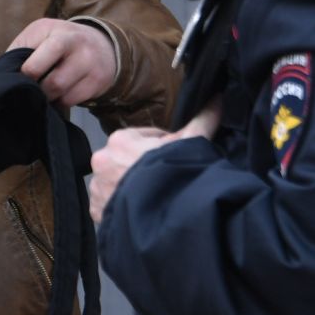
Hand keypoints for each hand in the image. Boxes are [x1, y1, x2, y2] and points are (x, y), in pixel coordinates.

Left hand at [8, 19, 117, 110]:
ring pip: (62, 92)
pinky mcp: (98, 80)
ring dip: (47, 98)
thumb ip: (20, 51)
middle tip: (31, 90)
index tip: (20, 79)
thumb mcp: (39, 35)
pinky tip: (57, 95)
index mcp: (53, 30)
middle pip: (53, 81)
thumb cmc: (59, 41)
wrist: (102, 44)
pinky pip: (72, 100)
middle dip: (38, 90)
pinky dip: (60, 102)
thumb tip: (3, 75)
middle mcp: (75, 43)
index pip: (36, 59)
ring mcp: (89, 63)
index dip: (26, 75)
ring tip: (42, 92)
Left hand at [89, 103, 220, 222]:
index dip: (162, 147)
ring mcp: (97, 187)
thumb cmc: (174, 175)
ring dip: (130, 187)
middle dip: (143, 167)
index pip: (144, 138)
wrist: (161, 216)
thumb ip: (202, 119)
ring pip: (117, 182)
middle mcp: (102, 160)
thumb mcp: (191, 142)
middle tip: (165, 180)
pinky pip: (109, 205)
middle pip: (128, 160)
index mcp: (120, 139)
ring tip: (154, 198)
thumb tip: (216, 98)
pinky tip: (140, 210)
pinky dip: (122, 207)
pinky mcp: (97, 210)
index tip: (173, 158)